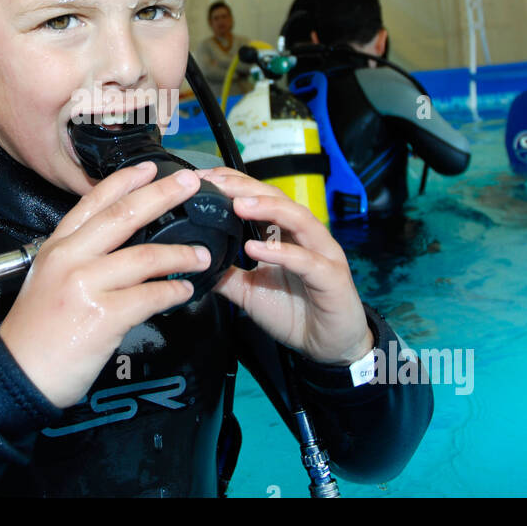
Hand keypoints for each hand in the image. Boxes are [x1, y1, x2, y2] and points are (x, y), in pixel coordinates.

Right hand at [0, 161, 209, 407]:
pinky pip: (150, 297)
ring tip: (202, 255)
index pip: (93, 203)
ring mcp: (85, 285)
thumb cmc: (35, 334)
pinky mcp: (102, 316)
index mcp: (56, 248)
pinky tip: (184, 292)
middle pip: (123, 216)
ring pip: (144, 257)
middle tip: (191, 184)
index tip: (151, 168)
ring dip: (180, 255)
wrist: (18, 375)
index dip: (125, 181)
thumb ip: (80, 260)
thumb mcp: (48, 281)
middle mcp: (69, 259)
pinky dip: (173, 293)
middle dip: (162, 196)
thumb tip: (123, 249)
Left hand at [195, 167, 372, 364]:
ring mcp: (322, 253)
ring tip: (237, 204)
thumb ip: (225, 273)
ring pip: (298, 218)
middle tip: (215, 183)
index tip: (204, 180)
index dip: (233, 185)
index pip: (260, 198)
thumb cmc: (294, 312)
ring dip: (267, 208)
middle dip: (245, 188)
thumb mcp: (248, 292)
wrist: (330, 345)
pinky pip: (306, 260)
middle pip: (277, 199)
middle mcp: (305, 236)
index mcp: (285, 234)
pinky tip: (255, 249)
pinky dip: (281, 252)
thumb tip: (194, 261)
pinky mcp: (332, 277)